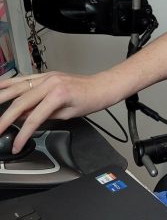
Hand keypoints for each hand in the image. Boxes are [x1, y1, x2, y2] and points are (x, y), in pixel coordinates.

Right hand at [0, 71, 114, 152]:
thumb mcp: (69, 114)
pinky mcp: (47, 75)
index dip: (22, 134)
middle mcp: (50, 83)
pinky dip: (9, 83)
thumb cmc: (92, 100)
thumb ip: (45, 116)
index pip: (33, 118)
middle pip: (20, 102)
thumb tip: (25, 119)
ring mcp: (47, 77)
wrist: (103, 86)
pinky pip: (24, 78)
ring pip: (17, 87)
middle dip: (4, 118)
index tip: (16, 145)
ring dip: (1, 97)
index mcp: (58, 94)